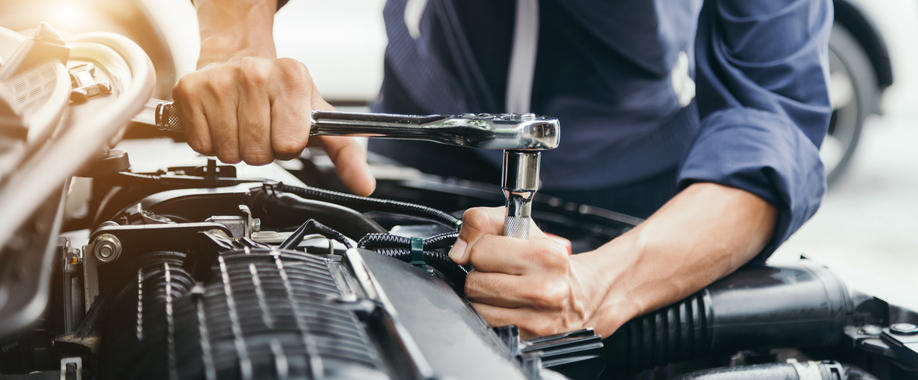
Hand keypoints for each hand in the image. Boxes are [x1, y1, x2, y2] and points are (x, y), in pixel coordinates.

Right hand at [172, 57, 375, 195]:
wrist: (238, 59)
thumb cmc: (281, 94)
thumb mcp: (319, 118)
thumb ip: (347, 154)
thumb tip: (365, 186)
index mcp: (292, 77)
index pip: (289, 145)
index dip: (288, 145)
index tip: (285, 128)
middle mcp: (255, 72)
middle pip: (258, 153)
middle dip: (261, 149)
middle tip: (260, 127)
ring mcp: (219, 80)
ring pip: (229, 152)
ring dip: (236, 147)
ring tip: (241, 124)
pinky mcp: (189, 90)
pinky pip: (201, 145)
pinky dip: (210, 142)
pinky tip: (220, 121)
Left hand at [448, 207, 597, 337]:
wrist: (582, 295)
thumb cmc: (547, 261)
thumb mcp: (522, 228)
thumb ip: (483, 222)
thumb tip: (458, 252)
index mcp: (545, 255)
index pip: (480, 251)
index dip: (480, 250)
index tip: (492, 253)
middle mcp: (545, 289)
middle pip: (474, 283)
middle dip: (480, 275)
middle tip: (499, 273)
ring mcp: (538, 320)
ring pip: (475, 308)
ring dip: (482, 298)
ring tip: (503, 290)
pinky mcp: (528, 340)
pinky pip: (486, 326)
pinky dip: (490, 315)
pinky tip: (506, 307)